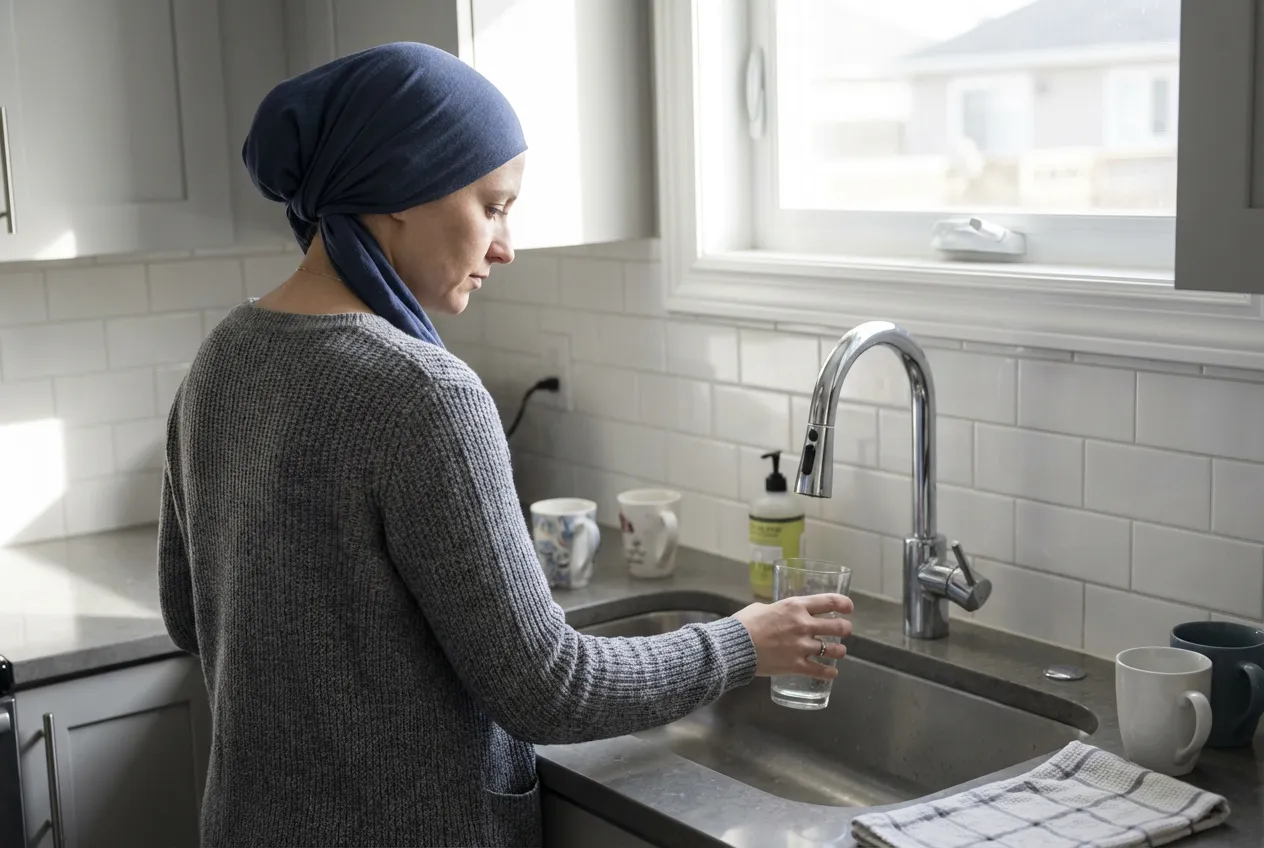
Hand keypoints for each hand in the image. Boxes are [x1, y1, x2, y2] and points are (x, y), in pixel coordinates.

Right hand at [732, 593, 853, 679]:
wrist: (735, 646)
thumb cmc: (744, 624)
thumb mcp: (762, 608)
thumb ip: (776, 611)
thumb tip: (778, 614)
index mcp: (795, 606)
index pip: (828, 602)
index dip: (844, 604)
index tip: (849, 608)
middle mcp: (803, 625)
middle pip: (837, 626)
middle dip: (845, 628)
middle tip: (845, 631)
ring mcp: (802, 646)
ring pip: (834, 650)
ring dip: (839, 651)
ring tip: (839, 652)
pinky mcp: (797, 665)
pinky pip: (821, 671)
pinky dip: (829, 673)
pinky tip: (832, 673)